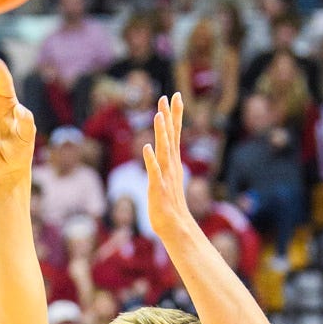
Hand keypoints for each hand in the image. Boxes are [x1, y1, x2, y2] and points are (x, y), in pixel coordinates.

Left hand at [143, 94, 191, 244]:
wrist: (174, 227)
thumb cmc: (168, 205)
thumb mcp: (167, 180)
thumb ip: (165, 166)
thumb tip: (161, 152)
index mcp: (173, 162)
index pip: (175, 134)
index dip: (175, 115)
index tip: (175, 96)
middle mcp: (171, 166)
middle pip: (171, 136)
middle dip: (169, 116)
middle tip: (167, 97)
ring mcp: (165, 176)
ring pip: (164, 150)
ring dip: (161, 133)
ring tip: (158, 115)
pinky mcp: (158, 189)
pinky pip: (154, 172)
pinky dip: (151, 159)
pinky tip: (147, 147)